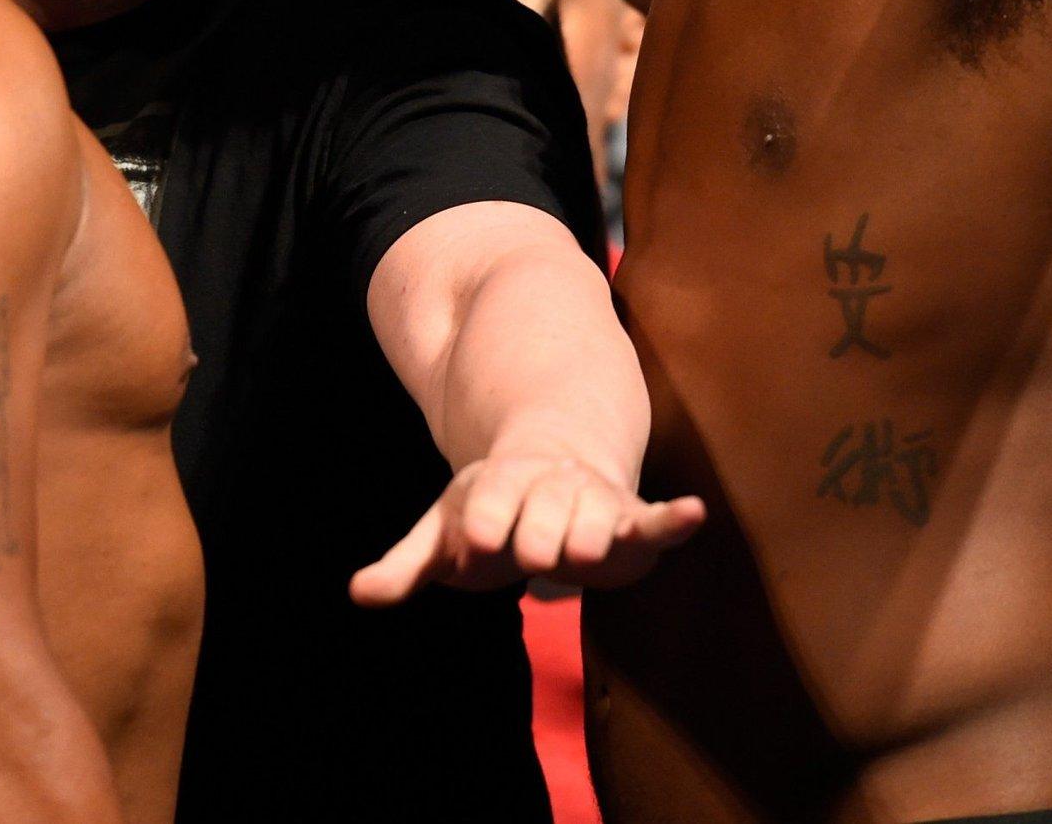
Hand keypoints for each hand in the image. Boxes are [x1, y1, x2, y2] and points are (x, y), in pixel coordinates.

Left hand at [349, 450, 704, 606]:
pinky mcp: (629, 519)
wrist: (553, 458)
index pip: (487, 511)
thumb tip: (358, 594)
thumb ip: (407, 566)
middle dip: (537, 534)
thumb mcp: (444, 532)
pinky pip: (653, 518)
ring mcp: (590, 502)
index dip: (481, 528)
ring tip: (591, 547)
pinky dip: (674, 517)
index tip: (471, 547)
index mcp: (496, 488)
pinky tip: (693, 513)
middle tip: (534, 553)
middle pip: (541, 518)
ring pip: (593, 520)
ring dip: (592, 532)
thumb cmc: (493, 509)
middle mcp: (547, 490)